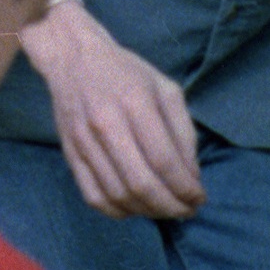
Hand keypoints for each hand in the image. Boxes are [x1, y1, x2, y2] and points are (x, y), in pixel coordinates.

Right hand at [20, 0, 205, 217]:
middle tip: (186, 210)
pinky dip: (117, 211)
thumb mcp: (167, 91)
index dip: (186, 188)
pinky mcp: (69, 152)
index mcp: (135, 103)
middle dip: (171, 207)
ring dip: (148, 211)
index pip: (164, 161)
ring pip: (118, 194)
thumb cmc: (127, 72)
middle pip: (141, 183)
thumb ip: (183, 133)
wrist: (72, 58)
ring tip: (165, 209)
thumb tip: (190, 177)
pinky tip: (135, 207)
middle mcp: (105, 124)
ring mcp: (83, 141)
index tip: (199, 198)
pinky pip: (92, 195)